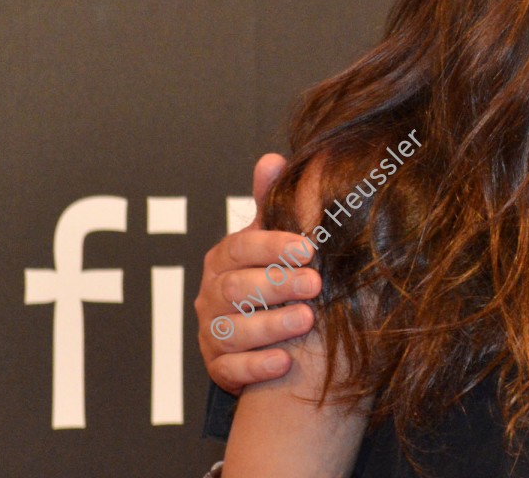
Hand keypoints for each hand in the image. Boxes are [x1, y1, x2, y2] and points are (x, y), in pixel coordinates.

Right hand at [194, 154, 319, 393]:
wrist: (257, 332)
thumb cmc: (269, 273)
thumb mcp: (270, 237)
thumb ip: (271, 203)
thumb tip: (272, 159)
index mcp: (225, 258)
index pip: (242, 248)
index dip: (274, 247)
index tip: (309, 248)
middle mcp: (212, 295)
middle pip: (238, 289)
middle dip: (278, 286)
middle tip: (316, 285)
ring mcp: (212, 333)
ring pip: (233, 330)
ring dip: (271, 326)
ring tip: (306, 320)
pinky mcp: (218, 368)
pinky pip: (230, 370)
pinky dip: (256, 366)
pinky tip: (283, 362)